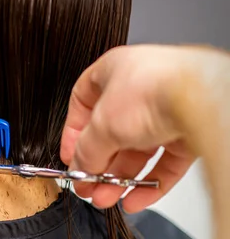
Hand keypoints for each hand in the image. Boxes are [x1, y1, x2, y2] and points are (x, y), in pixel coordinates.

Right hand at [59, 45, 229, 212]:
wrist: (200, 99)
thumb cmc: (151, 90)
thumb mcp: (101, 126)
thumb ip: (85, 150)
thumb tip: (80, 168)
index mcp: (113, 72)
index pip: (83, 102)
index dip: (73, 131)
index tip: (70, 156)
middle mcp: (140, 89)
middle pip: (111, 132)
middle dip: (98, 165)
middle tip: (88, 185)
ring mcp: (165, 110)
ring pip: (138, 151)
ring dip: (119, 178)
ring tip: (106, 198)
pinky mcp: (188, 132)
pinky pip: (164, 162)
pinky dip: (148, 183)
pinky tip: (134, 199)